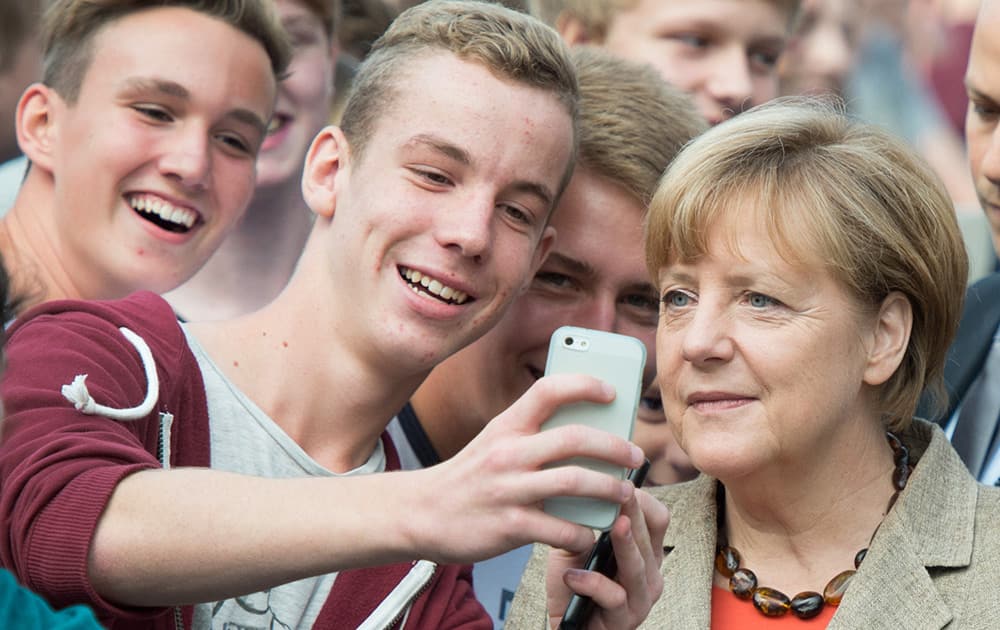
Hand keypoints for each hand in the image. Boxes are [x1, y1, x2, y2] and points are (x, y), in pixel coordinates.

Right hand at [406, 373, 645, 563]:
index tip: (612, 391)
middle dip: (615, 446)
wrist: (420, 514)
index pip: (548, 389)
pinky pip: (561, 529)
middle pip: (574, 438)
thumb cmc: (468, 478)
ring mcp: (509, 489)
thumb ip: (531, 435)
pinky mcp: (509, 526)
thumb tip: (586, 434)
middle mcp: (508, 453)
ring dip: (610, 489)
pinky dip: (584, 533)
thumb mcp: (493, 444)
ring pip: (575, 482)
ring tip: (624, 493)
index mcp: (506, 426)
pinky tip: (590, 533)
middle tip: (635, 455)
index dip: (584, 384)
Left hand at [544, 490, 668, 629]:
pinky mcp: (623, 620)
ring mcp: (640, 599)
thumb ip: (583, 522)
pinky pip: (613, 597)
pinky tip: (573, 575)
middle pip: (649, 536)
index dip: (642, 498)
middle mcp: (650, 573)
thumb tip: (579, 486)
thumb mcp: (579, 546)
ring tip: (614, 525)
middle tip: (620, 491)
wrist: (569, 626)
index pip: (658, 518)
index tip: (620, 481)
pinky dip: (592, 583)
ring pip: (637, 566)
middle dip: (634, 512)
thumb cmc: (575, 584)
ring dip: (626, 544)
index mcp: (645, 552)